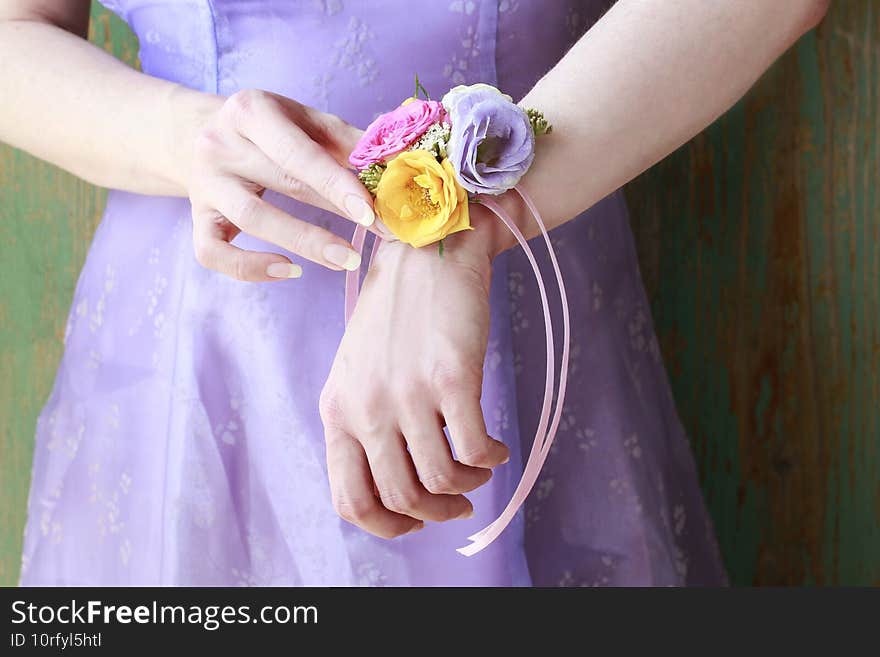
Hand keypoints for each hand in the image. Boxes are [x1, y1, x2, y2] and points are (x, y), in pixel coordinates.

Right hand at [187, 89, 382, 280]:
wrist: (197, 132)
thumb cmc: (269, 129)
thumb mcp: (305, 119)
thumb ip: (348, 141)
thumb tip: (397, 163)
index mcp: (250, 111)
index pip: (298, 153)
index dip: (336, 184)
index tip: (371, 211)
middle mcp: (219, 144)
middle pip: (281, 183)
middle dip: (335, 212)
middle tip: (380, 234)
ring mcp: (204, 184)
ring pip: (253, 219)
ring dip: (305, 244)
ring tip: (346, 259)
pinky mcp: (197, 218)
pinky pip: (213, 253)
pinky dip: (250, 268)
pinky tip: (289, 270)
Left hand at [319, 222, 510, 537]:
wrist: (426, 251)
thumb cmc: (397, 316)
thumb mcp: (359, 373)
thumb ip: (366, 425)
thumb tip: (400, 486)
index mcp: (337, 410)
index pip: (350, 500)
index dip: (385, 527)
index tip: (414, 523)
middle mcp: (366, 407)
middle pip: (401, 499)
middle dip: (435, 514)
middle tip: (458, 505)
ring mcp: (407, 394)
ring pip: (440, 482)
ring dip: (467, 488)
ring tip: (478, 471)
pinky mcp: (451, 377)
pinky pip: (475, 450)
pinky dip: (491, 461)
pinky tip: (497, 448)